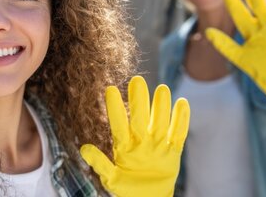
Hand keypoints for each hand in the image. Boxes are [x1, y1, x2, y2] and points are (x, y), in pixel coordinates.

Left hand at [80, 76, 189, 196]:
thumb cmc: (127, 187)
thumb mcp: (111, 178)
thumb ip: (100, 164)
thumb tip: (83, 149)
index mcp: (124, 145)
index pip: (118, 124)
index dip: (115, 108)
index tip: (110, 90)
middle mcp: (141, 140)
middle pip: (140, 118)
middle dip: (139, 100)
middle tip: (137, 80)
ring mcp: (157, 144)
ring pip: (160, 122)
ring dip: (161, 106)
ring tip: (162, 88)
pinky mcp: (173, 150)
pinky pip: (178, 133)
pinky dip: (181, 120)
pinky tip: (182, 103)